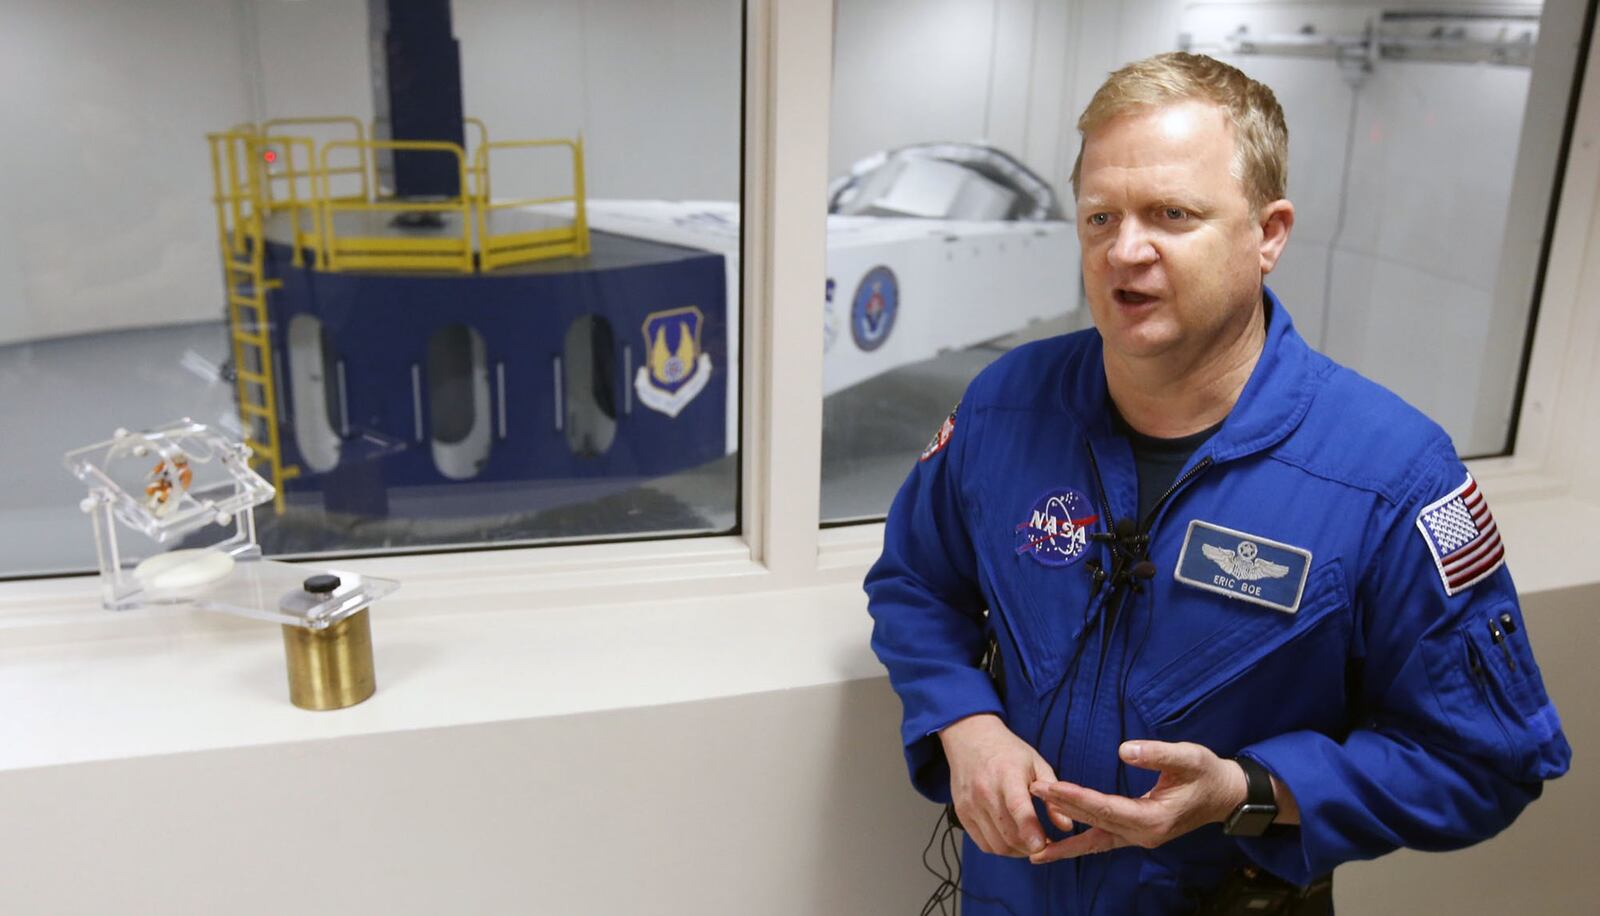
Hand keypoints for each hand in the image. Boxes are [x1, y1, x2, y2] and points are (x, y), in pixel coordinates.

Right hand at [939, 713, 1057, 856]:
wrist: (970, 739)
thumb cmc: (1008, 752)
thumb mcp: (1037, 764)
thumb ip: (1053, 797)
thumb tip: (1066, 827)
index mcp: (1006, 774)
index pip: (1017, 807)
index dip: (1029, 829)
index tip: (1042, 846)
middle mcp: (984, 791)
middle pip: (1008, 833)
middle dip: (1030, 847)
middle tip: (1046, 844)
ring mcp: (970, 804)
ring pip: (997, 844)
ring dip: (1017, 851)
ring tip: (1030, 843)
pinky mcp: (962, 814)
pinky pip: (984, 844)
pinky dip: (1001, 848)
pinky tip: (1012, 840)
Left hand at [1026, 740, 1246, 863]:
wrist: (1225, 796)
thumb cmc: (1207, 773)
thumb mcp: (1189, 757)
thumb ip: (1157, 754)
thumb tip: (1124, 749)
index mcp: (1154, 818)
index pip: (1105, 807)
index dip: (1075, 797)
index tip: (1049, 786)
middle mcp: (1143, 835)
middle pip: (1094, 823)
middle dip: (1061, 808)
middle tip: (1031, 793)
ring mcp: (1139, 839)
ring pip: (1095, 841)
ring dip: (1065, 840)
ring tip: (1034, 846)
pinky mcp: (1136, 835)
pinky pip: (1102, 842)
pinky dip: (1079, 844)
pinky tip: (1059, 847)